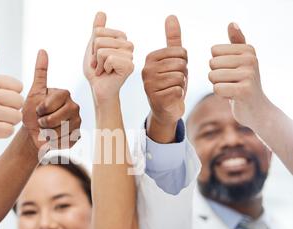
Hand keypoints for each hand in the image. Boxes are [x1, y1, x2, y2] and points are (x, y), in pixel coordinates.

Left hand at [23, 50, 80, 152]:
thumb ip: (40, 72)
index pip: (51, 103)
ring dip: (48, 133)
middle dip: (44, 122)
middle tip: (41, 122)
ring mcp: (77, 122)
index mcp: (64, 94)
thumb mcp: (34, 92)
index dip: (41, 109)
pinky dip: (54, 142)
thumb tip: (42, 50)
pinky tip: (52, 138)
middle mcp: (74, 106)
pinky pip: (64, 141)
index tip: (38, 110)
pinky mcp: (77, 136)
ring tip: (46, 130)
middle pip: (57, 118)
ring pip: (60, 131)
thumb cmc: (32, 112)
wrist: (34, 134)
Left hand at [83, 12, 133, 102]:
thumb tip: (101, 13)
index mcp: (120, 39)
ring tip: (104, 70)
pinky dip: (104, 68)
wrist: (98, 90)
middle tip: (100, 65)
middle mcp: (128, 45)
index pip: (99, 31)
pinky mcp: (129, 66)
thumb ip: (97, 30)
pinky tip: (108, 74)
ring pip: (103, 50)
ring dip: (99, 63)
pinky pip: (110, 58)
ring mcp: (130, 56)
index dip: (92, 46)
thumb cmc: (96, 71)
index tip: (97, 57)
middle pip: (99, 39)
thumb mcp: (93, 48)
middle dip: (94, 55)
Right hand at [142, 15, 186, 129]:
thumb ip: (173, 39)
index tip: (174, 71)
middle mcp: (146, 70)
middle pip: (180, 64)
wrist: (166, 110)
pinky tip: (171, 98)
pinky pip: (178, 90)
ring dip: (181, 85)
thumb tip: (171, 16)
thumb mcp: (174, 60)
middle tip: (174, 82)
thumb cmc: (170, 83)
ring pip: (179, 77)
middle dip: (183, 74)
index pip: (181, 52)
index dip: (184, 63)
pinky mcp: (155, 98)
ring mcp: (149, 85)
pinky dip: (179, 95)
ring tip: (172, 89)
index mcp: (151, 58)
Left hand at [209, 23, 270, 127]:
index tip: (231, 71)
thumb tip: (231, 24)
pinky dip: (221, 95)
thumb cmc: (244, 83)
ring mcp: (249, 74)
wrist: (256, 109)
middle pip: (212, 64)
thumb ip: (236, 42)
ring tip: (232, 88)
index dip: (217, 64)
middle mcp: (251, 59)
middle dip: (216, 76)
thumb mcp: (242, 60)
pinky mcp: (244, 90)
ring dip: (218, 86)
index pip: (214, 51)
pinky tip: (232, 97)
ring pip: (212, 76)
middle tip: (231, 82)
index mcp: (248, 49)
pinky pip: (217, 89)